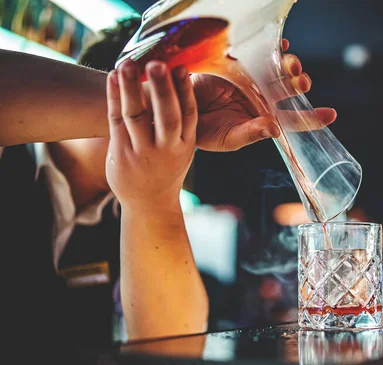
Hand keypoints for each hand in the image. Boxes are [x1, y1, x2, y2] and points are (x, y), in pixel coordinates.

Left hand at [105, 59, 195, 210]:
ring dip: (131, 88)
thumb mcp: (182, 149)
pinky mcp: (121, 154)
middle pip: (167, 116)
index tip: (182, 67)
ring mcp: (143, 153)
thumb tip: (175, 81)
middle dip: (162, 90)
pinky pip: (116, 121)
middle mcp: (167, 149)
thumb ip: (180, 123)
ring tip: (128, 63)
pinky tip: (113, 77)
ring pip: (137, 116)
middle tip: (157, 64)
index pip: (188, 115)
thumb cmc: (166, 168)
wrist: (150, 204)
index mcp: (186, 145)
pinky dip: (114, 97)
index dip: (186, 91)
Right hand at [191, 39, 336, 150]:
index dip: (313, 118)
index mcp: (264, 119)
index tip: (331, 114)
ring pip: (280, 70)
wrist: (177, 109)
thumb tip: (275, 129)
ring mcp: (253, 80)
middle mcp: (263, 99)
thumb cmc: (204, 131)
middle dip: (300, 84)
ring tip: (292, 67)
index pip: (294, 120)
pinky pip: (261, 53)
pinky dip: (274, 48)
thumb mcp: (229, 138)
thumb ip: (252, 133)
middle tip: (301, 83)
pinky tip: (281, 46)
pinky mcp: (240, 64)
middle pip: (290, 90)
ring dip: (290, 67)